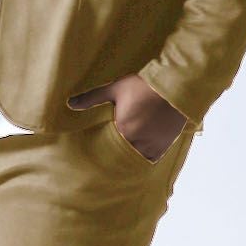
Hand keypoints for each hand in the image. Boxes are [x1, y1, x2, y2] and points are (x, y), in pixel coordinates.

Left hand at [67, 74, 188, 161]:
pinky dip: (146, 156)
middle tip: (109, 159)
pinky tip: (140, 153)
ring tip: (124, 156)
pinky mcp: (165, 144)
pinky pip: (152, 157)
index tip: (97, 156)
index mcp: (123, 130)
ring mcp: (153, 144)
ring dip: (131, 157)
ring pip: (138, 159)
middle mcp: (138, 141)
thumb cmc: (144, 85)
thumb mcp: (115, 89)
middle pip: (123, 156)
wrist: (175, 85)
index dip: (104, 151)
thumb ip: (91, 98)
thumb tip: (70, 103)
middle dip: (117, 156)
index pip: (109, 148)